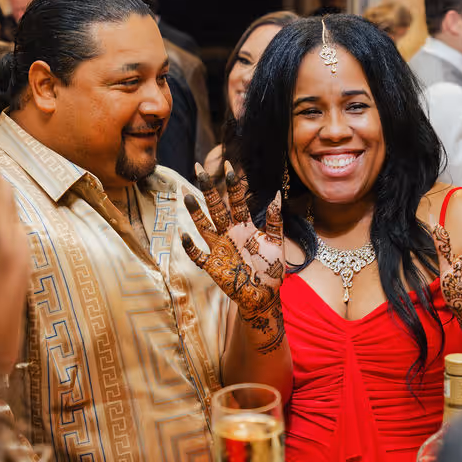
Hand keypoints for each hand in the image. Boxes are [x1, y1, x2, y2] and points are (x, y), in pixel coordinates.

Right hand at [183, 161, 284, 348]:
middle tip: (199, 169)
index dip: (233, 184)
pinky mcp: (212, 265)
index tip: (229, 166)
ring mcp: (219, 248)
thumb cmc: (271, 269)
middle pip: (216, 207)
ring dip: (196, 212)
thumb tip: (277, 195)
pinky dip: (191, 246)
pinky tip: (184, 235)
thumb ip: (275, 220)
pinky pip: (197, 255)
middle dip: (208, 189)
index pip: (237, 200)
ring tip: (187, 195)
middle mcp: (229, 233)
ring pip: (204, 226)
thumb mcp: (277, 243)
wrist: (264, 296)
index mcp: (245, 226)